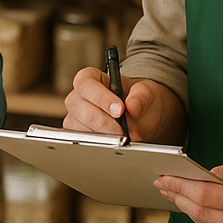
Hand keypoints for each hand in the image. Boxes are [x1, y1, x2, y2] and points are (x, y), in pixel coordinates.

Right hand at [63, 68, 184, 143]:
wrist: (142, 117)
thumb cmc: (139, 100)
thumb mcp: (146, 93)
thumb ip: (141, 96)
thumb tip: (132, 106)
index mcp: (91, 78)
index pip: (85, 83)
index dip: (100, 97)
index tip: (119, 109)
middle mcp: (79, 96)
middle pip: (79, 107)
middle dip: (103, 121)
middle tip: (123, 130)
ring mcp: (75, 117)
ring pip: (79, 127)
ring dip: (102, 135)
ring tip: (121, 137)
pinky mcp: (77, 135)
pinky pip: (82, 141)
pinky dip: (99, 144)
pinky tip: (113, 143)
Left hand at [155, 150, 222, 222]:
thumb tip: (203, 176)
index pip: (204, 196)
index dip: (180, 187)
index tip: (163, 178)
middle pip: (200, 213)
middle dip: (177, 198)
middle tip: (162, 185)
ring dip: (186, 210)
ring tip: (172, 194)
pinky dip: (202, 220)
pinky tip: (192, 208)